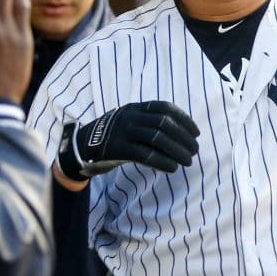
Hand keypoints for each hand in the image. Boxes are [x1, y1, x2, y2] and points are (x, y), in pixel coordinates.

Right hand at [57, 101, 199, 182]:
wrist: (80, 146)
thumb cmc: (113, 136)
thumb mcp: (129, 122)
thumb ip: (149, 123)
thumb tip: (180, 134)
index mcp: (135, 108)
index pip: (165, 108)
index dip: (184, 119)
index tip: (197, 132)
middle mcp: (130, 116)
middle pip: (164, 123)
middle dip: (184, 137)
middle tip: (195, 150)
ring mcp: (123, 132)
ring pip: (157, 138)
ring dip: (177, 150)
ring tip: (188, 161)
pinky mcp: (117, 149)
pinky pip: (145, 154)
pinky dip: (162, 161)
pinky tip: (172, 168)